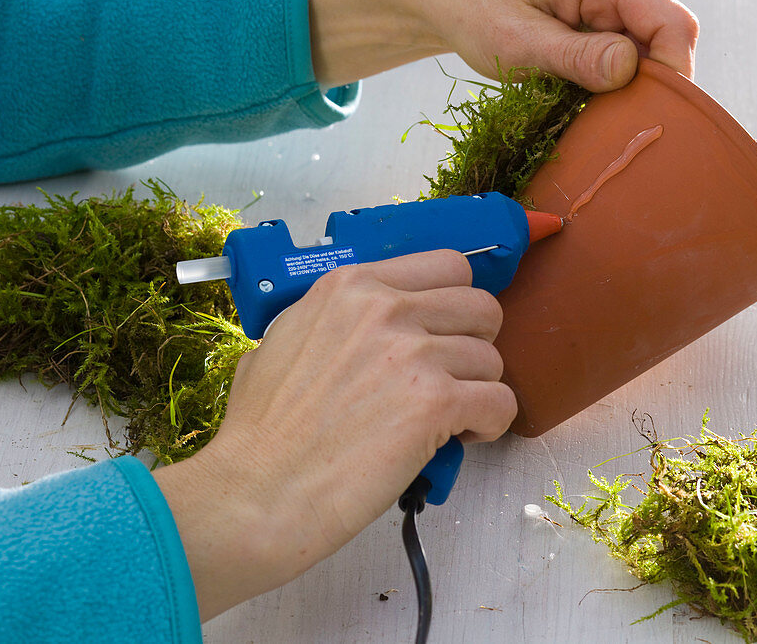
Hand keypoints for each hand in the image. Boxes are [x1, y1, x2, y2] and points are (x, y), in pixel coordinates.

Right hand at [152, 250, 513, 619]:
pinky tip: (458, 438)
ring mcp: (414, 352)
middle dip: (473, 344)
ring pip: (492, 358)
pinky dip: (488, 424)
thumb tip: (357, 325)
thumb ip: (333, 317)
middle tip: (451, 377)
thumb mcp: (283, 338)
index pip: (447, 266)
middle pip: (480, 307)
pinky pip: (500, 402)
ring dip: (476, 390)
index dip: (454, 304)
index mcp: (351, 285)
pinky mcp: (436, 402)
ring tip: (447, 419)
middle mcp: (386, 308)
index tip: (445, 331)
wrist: (257, 491)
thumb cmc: (260, 432)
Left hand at [309, 0, 698, 91]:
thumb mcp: (517, 42)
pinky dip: (616, 78)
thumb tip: (630, 68)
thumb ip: (574, 56)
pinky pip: (635, 51)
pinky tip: (582, 90)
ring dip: (630, 84)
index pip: (673, 25)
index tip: (645, 118)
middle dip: (650, 85)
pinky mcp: (614, 10)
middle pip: (670, 39)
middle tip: (607, 121)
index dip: (673, 76)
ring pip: (654, 50)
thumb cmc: (477, 12)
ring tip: (583, 103)